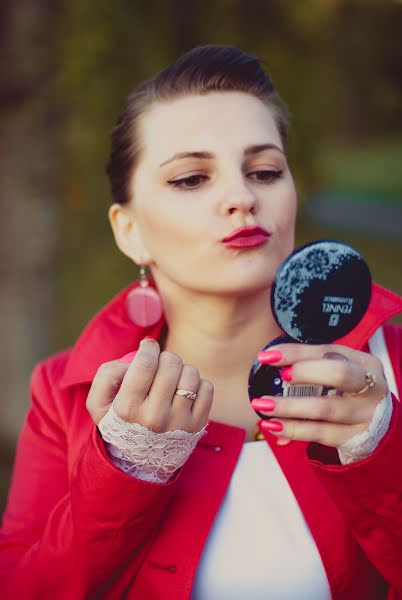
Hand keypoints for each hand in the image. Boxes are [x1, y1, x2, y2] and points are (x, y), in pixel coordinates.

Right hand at [86, 338, 213, 432]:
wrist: (141, 460)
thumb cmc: (120, 422)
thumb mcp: (99, 403)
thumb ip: (107, 375)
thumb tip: (133, 358)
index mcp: (128, 409)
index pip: (145, 363)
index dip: (148, 347)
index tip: (148, 347)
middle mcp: (155, 417)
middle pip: (170, 363)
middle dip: (165, 357)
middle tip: (160, 365)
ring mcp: (179, 422)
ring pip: (191, 373)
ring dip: (182, 370)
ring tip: (173, 380)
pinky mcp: (198, 425)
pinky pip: (206, 388)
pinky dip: (197, 384)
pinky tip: (184, 392)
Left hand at [252, 343, 388, 446]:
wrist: (377, 424)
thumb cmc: (348, 391)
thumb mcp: (337, 371)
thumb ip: (309, 365)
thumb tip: (270, 359)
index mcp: (363, 362)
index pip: (327, 351)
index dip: (295, 352)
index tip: (267, 356)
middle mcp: (370, 386)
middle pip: (338, 374)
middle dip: (305, 372)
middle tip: (279, 377)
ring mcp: (364, 414)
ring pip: (324, 408)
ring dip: (289, 406)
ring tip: (263, 404)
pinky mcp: (354, 438)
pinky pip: (319, 433)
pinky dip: (293, 430)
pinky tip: (274, 426)